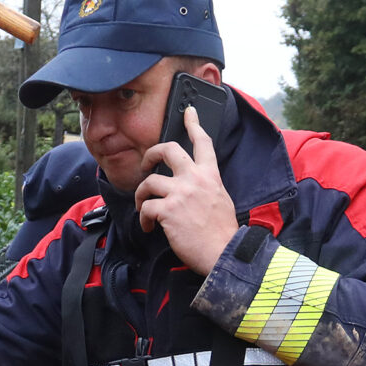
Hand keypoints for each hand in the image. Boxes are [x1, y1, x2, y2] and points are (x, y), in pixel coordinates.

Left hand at [137, 108, 238, 275]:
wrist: (223, 253)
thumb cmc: (222, 232)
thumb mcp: (221, 199)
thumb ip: (206, 187)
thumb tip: (191, 187)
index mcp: (210, 175)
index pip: (202, 143)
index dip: (194, 124)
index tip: (188, 112)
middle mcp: (194, 179)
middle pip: (167, 149)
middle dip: (151, 154)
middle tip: (146, 165)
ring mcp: (180, 193)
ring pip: (149, 182)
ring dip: (141, 196)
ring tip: (144, 208)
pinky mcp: (167, 210)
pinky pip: (146, 208)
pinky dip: (144, 218)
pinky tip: (149, 227)